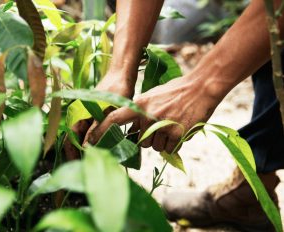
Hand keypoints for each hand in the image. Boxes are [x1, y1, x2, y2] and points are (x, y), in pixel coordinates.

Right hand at [63, 68, 136, 159]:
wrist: (122, 74)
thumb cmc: (116, 90)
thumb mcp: (108, 112)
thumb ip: (97, 129)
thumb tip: (86, 148)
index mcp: (78, 113)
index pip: (70, 138)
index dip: (71, 153)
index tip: (76, 167)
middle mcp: (79, 114)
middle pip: (75, 138)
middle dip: (78, 154)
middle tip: (86, 169)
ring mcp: (87, 114)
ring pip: (83, 135)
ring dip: (87, 148)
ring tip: (93, 162)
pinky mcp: (95, 114)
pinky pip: (91, 130)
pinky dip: (94, 141)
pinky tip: (101, 149)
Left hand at [86, 74, 224, 153]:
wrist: (201, 88)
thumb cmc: (175, 91)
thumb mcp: (152, 97)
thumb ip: (139, 113)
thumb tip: (130, 131)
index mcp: (140, 105)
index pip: (115, 119)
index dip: (101, 131)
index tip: (90, 141)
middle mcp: (148, 116)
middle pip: (140, 141)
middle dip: (148, 138)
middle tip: (161, 125)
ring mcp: (163, 126)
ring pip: (155, 148)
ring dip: (162, 142)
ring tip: (172, 125)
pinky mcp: (177, 135)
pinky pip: (169, 150)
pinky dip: (174, 144)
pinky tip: (180, 129)